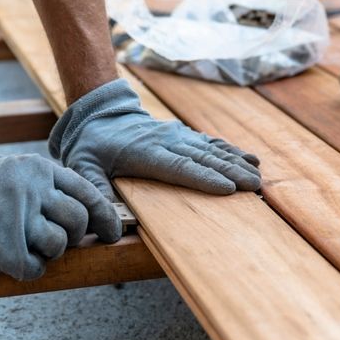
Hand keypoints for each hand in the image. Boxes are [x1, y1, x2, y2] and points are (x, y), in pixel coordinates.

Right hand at [0, 151, 120, 279]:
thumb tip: (90, 217)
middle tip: (57, 238)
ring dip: (48, 251)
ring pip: (59, 245)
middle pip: (78, 221)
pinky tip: (13, 258)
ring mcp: (17, 219)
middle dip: (74, 235)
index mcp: (40, 170)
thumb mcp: (17, 173)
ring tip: (26, 243)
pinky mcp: (3, 247)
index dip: (105, 218)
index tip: (112, 233)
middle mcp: (32, 191)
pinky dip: (28, 268)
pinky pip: (35, 268)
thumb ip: (50, 188)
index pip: (88, 195)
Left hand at [48, 79, 260, 199]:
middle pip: (202, 159)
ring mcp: (177, 135)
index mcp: (145, 153)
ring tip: (258, 175)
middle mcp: (166, 141)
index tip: (227, 187)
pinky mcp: (183, 134)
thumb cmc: (91, 146)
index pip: (179, 167)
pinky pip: (211, 142)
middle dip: (230, 172)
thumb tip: (107, 226)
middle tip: (253, 186)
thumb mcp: (82, 167)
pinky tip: (251, 159)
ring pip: (211, 149)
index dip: (204, 178)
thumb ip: (94, 192)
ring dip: (236, 162)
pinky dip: (231, 150)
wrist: (99, 114)